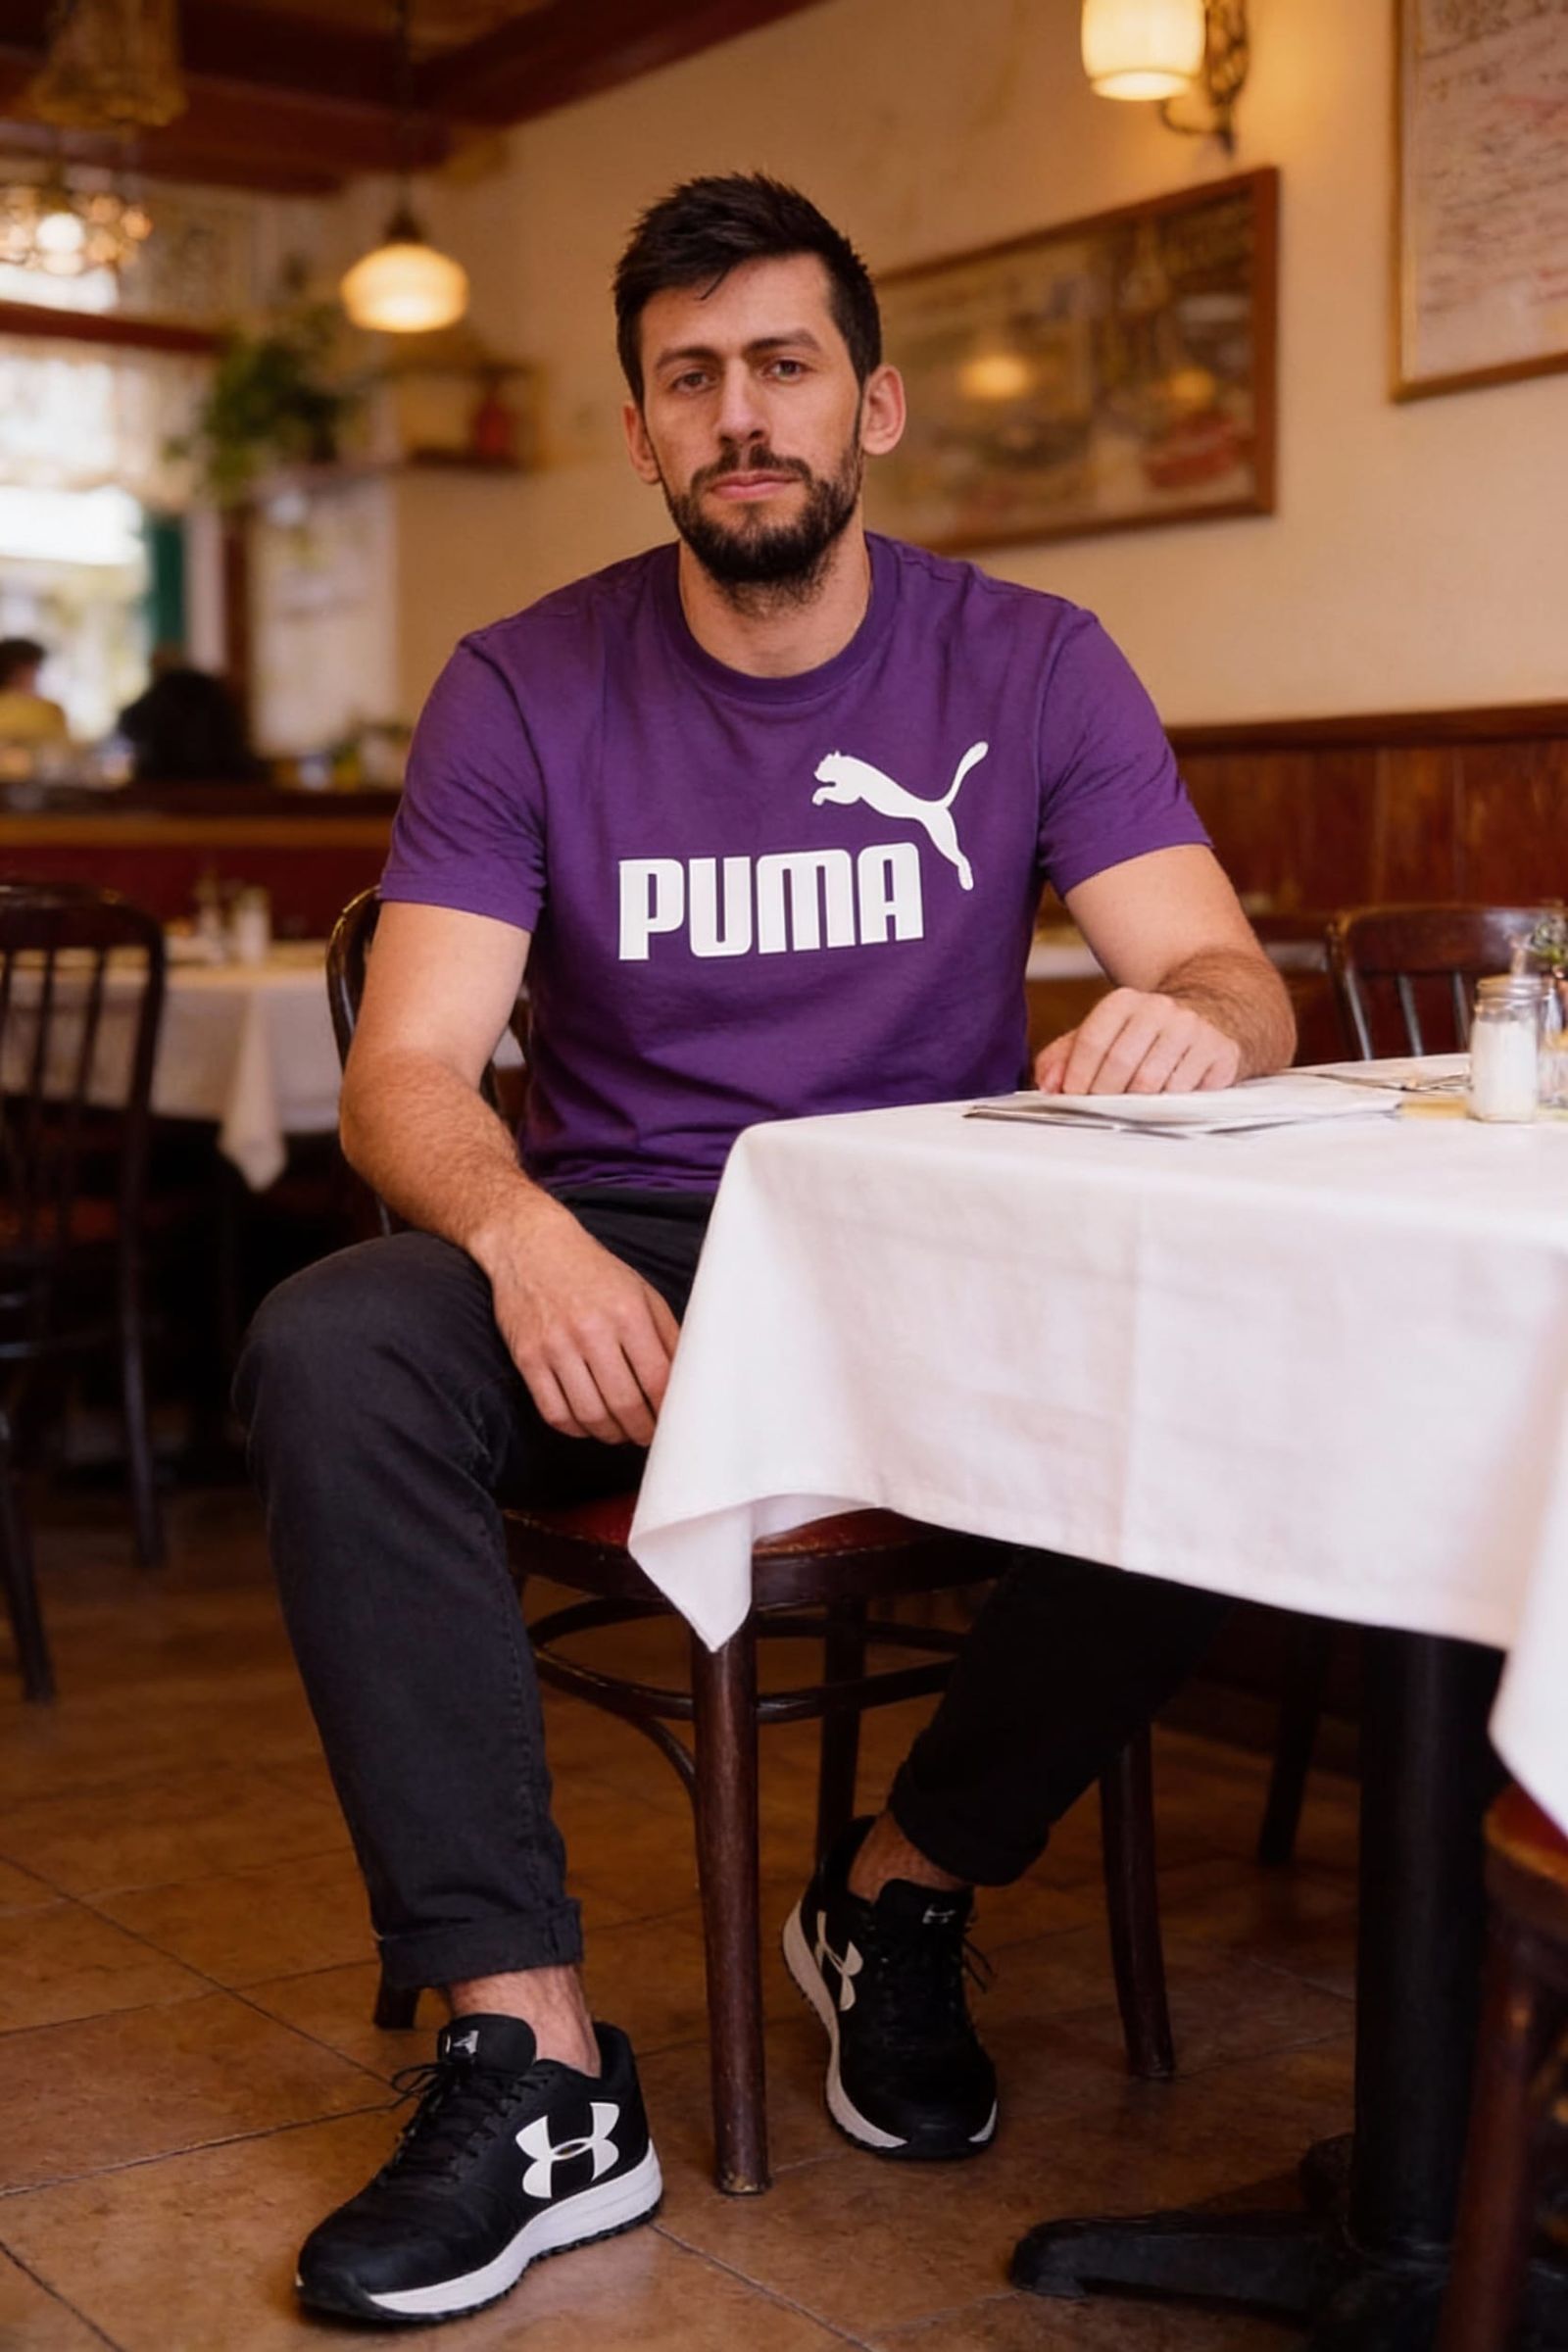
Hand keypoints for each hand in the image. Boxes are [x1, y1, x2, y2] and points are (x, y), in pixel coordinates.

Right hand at [476, 1196, 679, 1444]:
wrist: (530, 1246)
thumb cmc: (593, 1272)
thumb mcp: (641, 1292)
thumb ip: (668, 1335)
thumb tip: (690, 1381)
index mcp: (628, 1312)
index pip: (657, 1379)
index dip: (668, 1411)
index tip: (673, 1423)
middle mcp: (591, 1330)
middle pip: (625, 1403)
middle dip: (642, 1430)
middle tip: (648, 1435)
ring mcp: (556, 1346)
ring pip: (590, 1414)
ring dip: (611, 1434)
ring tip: (621, 1432)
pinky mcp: (527, 1358)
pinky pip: (554, 1412)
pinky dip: (575, 1428)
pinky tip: (588, 1423)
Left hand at [1034, 988, 1241, 1096]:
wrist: (1215, 1014)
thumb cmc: (1147, 1035)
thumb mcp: (1103, 1036)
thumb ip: (1065, 1056)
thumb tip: (1048, 1084)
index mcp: (1124, 1002)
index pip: (1093, 1041)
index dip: (1078, 1075)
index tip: (1072, 1097)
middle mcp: (1159, 1009)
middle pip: (1120, 1063)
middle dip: (1103, 1095)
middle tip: (1097, 1112)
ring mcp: (1192, 1029)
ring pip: (1152, 1082)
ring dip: (1135, 1106)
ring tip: (1128, 1112)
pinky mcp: (1219, 1051)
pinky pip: (1185, 1092)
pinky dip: (1168, 1107)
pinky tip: (1162, 1106)